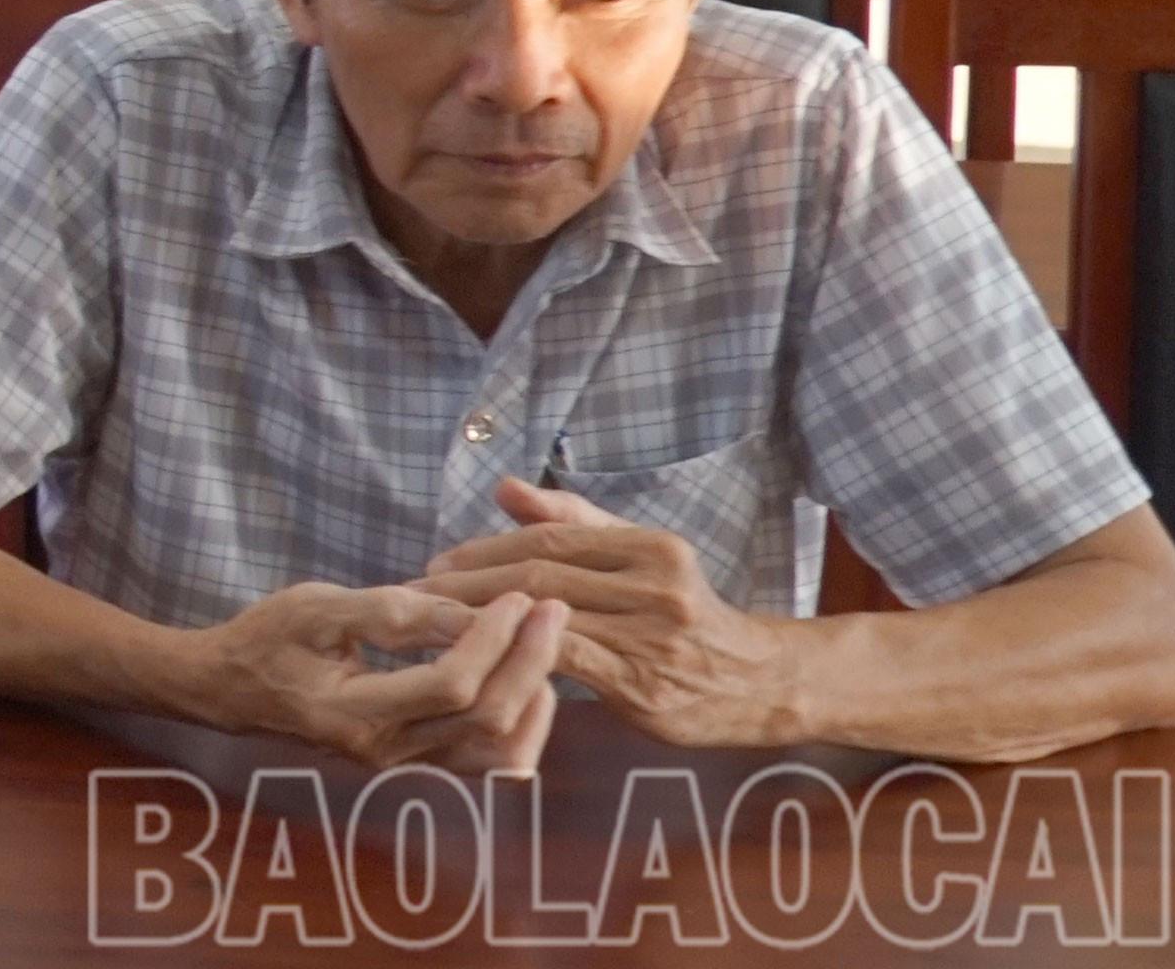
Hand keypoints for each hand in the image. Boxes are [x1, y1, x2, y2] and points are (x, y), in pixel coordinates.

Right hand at [190, 581, 569, 772]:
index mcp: (354, 713)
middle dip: (529, 659)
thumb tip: (464, 609)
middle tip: (551, 608)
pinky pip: (490, 760)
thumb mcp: (317, 607)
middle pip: (487, 719)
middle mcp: (386, 752)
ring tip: (544, 643)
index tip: (517, 595)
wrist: (231, 689)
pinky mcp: (418, 763)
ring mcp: (404, 766)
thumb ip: (389, 612)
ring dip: (533, 693)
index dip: (493, 639)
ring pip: (500, 750)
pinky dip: (523, 723)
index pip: (450, 685)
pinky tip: (529, 682)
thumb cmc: (268, 638)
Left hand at [414, 479, 800, 748]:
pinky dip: (510, 653)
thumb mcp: (645, 558)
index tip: (432, 564)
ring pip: (541, 617)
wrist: (763, 684)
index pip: (548, 539)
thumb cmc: (692, 617)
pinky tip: (474, 658)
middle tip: (411, 593)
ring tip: (425, 625)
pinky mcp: (642, 686)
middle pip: (537, 574)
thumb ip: (576, 522)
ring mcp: (651, 637)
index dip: (483, 550)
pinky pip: (559, 662)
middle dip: (464, 584)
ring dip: (474, 620)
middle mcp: (657, 586)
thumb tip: (504, 487)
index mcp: (655, 547)